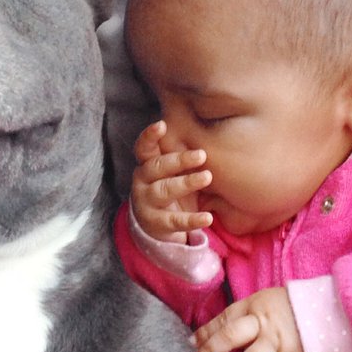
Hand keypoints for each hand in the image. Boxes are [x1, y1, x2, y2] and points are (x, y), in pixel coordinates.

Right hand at [130, 120, 212, 242]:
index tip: (162, 124)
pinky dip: (191, 219)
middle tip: (201, 155)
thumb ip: (180, 155)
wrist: (155, 226)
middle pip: (156, 166)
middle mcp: (142, 181)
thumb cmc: (170, 188)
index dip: (149, 136)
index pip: (144, 148)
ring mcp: (147, 203)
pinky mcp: (156, 224)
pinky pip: (174, 221)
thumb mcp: (171, 171)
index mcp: (147, 164)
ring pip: (164, 190)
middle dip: (178, 160)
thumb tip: (208, 128)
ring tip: (207, 177)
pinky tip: (207, 217)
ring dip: (186, 183)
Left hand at [189, 287, 305, 351]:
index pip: (224, 319)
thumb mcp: (263, 303)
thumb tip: (207, 336)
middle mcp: (263, 323)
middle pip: (230, 337)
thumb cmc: (289, 310)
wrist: (329, 314)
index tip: (191, 345)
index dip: (205, 332)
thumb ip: (241, 318)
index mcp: (254, 306)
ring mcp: (278, 343)